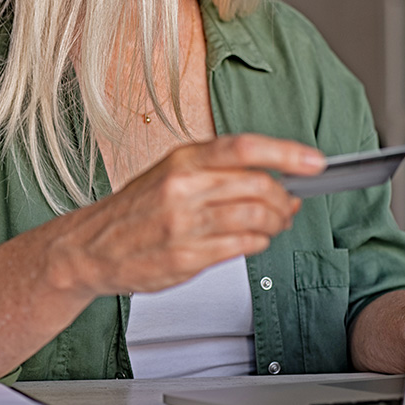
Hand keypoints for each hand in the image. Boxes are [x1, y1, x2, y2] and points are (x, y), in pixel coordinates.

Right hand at [49, 134, 325, 296]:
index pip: (245, 148)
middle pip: (259, 185)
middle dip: (285, 198)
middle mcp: (183, 188)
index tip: (315, 162)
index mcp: (182, 160)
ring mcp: (185, 224)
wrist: (89, 248)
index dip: (287, 153)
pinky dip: (257, 243)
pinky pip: (241, 246)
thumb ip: (216, 172)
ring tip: (273, 225)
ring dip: (276, 223)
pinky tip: (252, 240)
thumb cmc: (132, 211)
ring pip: (256, 217)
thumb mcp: (169, 174)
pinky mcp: (186, 257)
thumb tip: (273, 176)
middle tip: (289, 205)